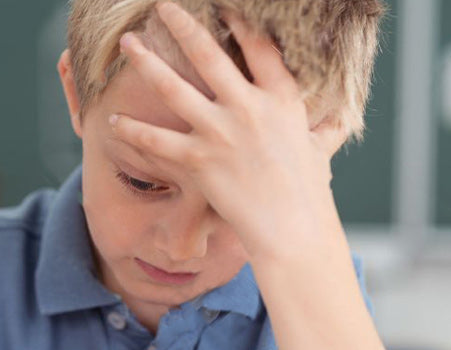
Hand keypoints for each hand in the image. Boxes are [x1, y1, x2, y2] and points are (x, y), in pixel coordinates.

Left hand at [109, 2, 348, 260]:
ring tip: (128, 44)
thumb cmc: (308, 191)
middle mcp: (248, 108)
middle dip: (182, 25)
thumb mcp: (320, 150)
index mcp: (281, 99)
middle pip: (209, 55)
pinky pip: (156, 140)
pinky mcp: (198, 160)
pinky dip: (132, 130)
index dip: (239, 22)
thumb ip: (323, 129)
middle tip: (162, 6)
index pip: (258, 47)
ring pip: (173, 88)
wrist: (292, 227)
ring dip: (147, 63)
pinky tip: (112, 120)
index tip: (221, 6)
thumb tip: (338, 122)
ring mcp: (220, 132)